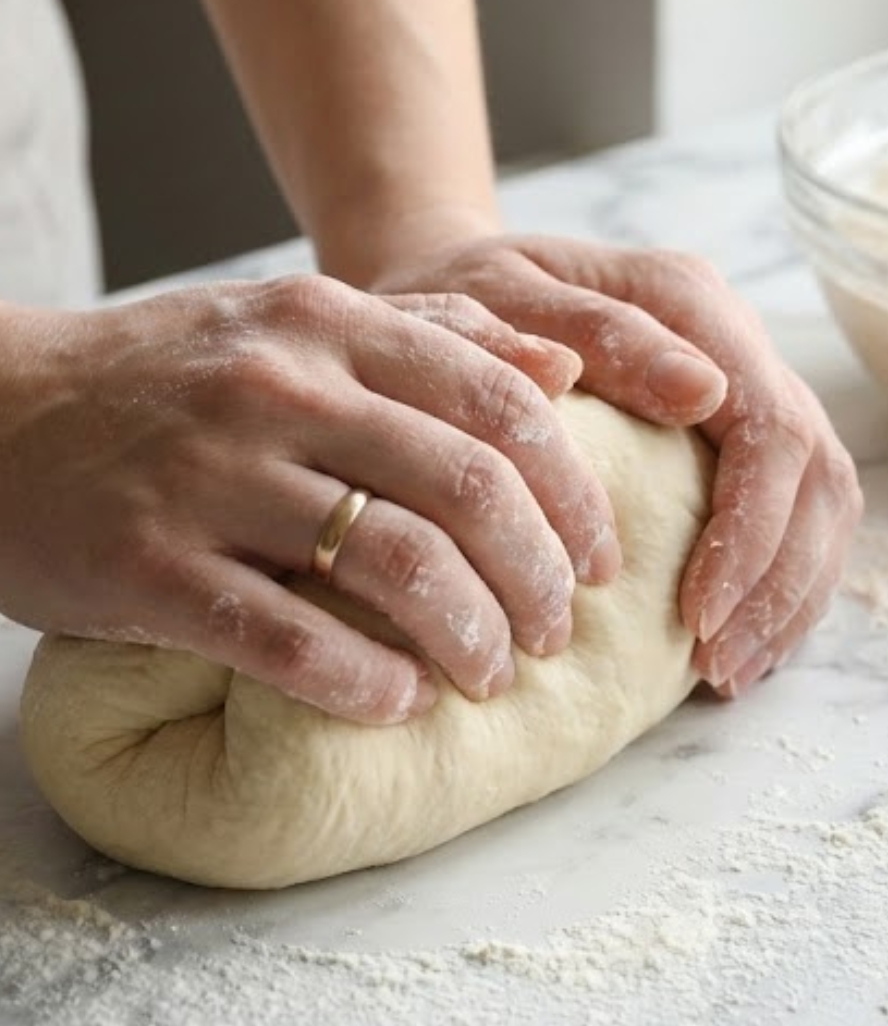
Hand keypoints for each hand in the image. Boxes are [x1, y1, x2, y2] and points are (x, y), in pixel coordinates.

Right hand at [0, 276, 621, 722]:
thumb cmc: (169, 377)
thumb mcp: (299, 324)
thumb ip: (434, 334)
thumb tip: (561, 368)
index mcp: (330, 325)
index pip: (502, 404)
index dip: (573, 493)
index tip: (601, 559)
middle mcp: (280, 388)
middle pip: (467, 488)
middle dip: (539, 576)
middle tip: (558, 633)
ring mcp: (210, 476)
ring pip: (394, 564)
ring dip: (471, 635)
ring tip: (493, 674)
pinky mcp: (148, 566)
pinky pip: (288, 638)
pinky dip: (365, 681)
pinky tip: (401, 701)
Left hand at [368, 234, 862, 696]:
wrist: (451, 299)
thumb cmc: (458, 308)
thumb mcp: (498, 304)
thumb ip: (596, 336)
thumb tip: (704, 392)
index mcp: (689, 302)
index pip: (769, 428)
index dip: (750, 534)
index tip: (696, 617)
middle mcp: (735, 339)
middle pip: (814, 470)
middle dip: (776, 581)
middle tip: (717, 666)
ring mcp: (745, 385)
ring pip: (824, 497)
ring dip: (789, 595)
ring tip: (731, 672)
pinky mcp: (738, 431)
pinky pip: (802, 512)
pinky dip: (784, 586)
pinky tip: (743, 644)